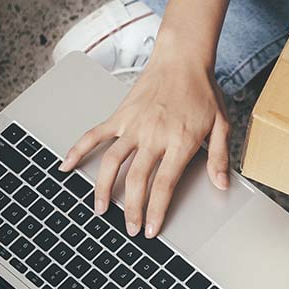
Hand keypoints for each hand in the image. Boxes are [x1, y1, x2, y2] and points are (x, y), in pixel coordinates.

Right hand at [59, 41, 230, 239]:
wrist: (182, 58)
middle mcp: (154, 135)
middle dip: (131, 209)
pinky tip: (66, 166)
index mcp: (180, 141)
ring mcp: (133, 125)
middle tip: (130, 229)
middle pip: (137, 180)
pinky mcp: (120, 115)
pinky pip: (95, 134)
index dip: (156, 210)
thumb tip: (221, 184)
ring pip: (112, 162)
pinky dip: (78, 149)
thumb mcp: (222, 124)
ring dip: (103, 188)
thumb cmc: (202, 90)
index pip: (164, 184)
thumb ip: (220, 156)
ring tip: (101, 209)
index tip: (151, 230)